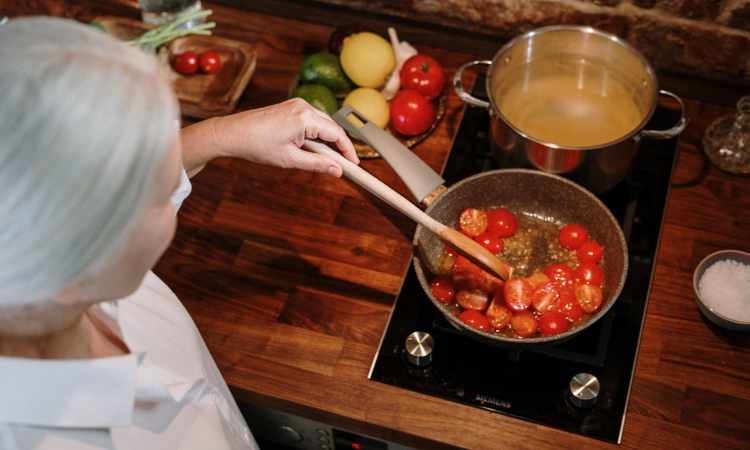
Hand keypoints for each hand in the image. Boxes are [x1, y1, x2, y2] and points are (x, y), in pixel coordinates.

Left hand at [213, 98, 357, 175]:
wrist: (232, 133)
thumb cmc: (257, 145)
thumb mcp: (290, 159)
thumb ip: (317, 164)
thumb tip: (337, 170)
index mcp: (305, 118)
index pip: (337, 134)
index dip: (348, 150)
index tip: (354, 164)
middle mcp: (303, 106)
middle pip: (332, 127)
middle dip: (340, 146)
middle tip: (345, 165)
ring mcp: (297, 104)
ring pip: (322, 123)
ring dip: (328, 140)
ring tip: (329, 159)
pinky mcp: (291, 106)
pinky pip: (312, 120)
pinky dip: (317, 134)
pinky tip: (315, 148)